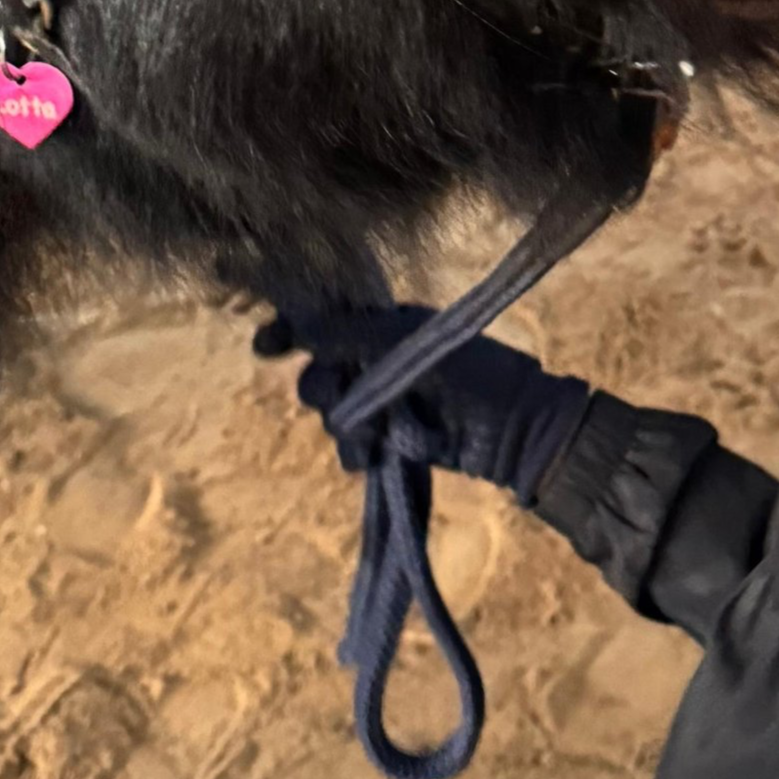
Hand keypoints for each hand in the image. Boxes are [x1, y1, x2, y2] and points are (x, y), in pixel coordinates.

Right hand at [261, 306, 591, 506]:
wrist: (513, 427)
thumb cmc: (469, 369)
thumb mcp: (405, 341)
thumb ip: (349, 333)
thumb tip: (300, 326)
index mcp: (383, 325)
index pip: (324, 321)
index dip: (291, 331)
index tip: (266, 347)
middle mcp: (377, 361)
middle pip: (319, 371)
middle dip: (320, 384)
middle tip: (334, 390)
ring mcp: (383, 403)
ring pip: (333, 413)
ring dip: (345, 425)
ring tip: (370, 436)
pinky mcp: (391, 442)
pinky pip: (352, 447)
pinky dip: (357, 452)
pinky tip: (371, 457)